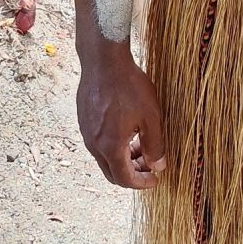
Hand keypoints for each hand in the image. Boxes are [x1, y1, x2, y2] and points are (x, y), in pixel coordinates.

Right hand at [76, 45, 165, 189]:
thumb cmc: (128, 86)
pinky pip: (98, 143)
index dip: (142, 183)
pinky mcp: (84, 120)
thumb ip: (155, 145)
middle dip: (132, 174)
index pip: (125, 179)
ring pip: (105, 157)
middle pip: (111, 172)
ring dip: (123, 159)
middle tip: (149, 166)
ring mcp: (86, 132)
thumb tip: (158, 166)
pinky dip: (114, 146)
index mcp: (110, 147)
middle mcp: (94, 144)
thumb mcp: (151, 116)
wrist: (104, 60)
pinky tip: (128, 131)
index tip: (155, 179)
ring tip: (141, 146)